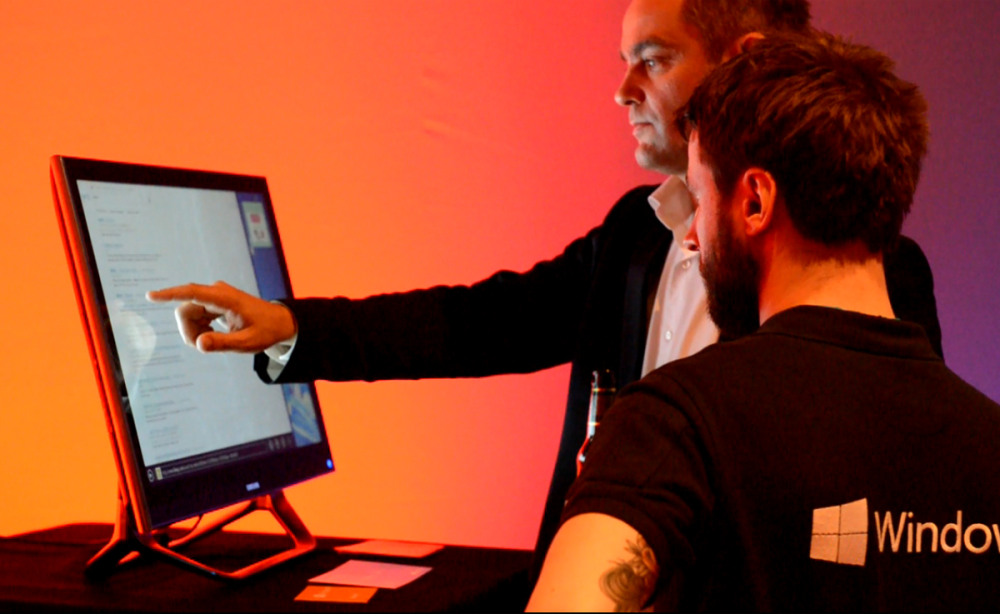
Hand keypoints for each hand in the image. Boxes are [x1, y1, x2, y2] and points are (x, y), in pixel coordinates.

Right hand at [146, 281, 296, 353]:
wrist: (278, 322)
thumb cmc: (265, 331)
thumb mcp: (247, 343)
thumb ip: (223, 343)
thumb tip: (199, 344)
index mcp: (225, 298)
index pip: (192, 293)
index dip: (170, 295)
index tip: (150, 296)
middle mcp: (216, 292)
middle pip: (185, 311)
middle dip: (189, 331)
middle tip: (206, 346)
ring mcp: (213, 296)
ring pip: (187, 315)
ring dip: (195, 332)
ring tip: (217, 340)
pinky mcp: (212, 302)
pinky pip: (194, 316)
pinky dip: (200, 329)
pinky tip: (216, 333)